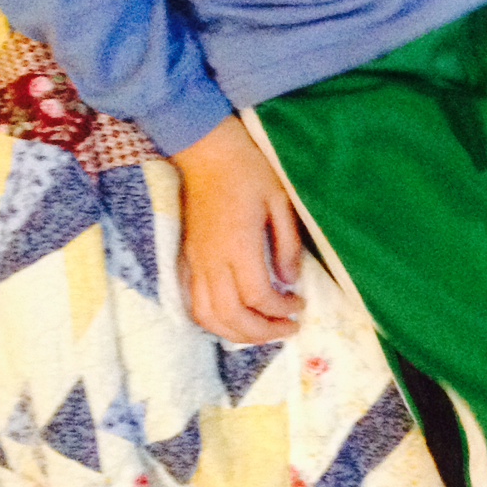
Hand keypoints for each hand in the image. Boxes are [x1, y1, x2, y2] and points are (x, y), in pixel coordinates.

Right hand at [173, 115, 304, 342]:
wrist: (207, 152)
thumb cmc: (249, 170)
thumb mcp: (280, 201)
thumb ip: (287, 244)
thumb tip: (290, 281)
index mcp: (238, 245)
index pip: (258, 296)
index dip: (281, 309)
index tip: (300, 305)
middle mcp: (212, 260)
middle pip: (231, 316)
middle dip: (262, 332)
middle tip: (287, 328)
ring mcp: (195, 262)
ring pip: (208, 316)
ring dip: (236, 333)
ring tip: (262, 331)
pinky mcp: (187, 260)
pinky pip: (193, 303)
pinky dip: (213, 321)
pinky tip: (233, 319)